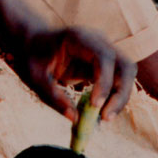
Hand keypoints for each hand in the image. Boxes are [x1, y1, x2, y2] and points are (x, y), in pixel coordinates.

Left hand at [9, 24, 136, 122]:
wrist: (31, 43)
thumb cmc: (31, 57)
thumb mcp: (34, 78)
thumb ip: (53, 96)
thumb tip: (75, 119)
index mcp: (79, 38)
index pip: (104, 57)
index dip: (105, 82)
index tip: (95, 105)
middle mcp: (98, 42)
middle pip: (126, 65)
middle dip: (121, 93)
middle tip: (105, 118)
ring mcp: (104, 51)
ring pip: (127, 74)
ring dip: (120, 98)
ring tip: (103, 118)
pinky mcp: (104, 64)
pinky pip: (118, 81)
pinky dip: (113, 97)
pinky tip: (100, 113)